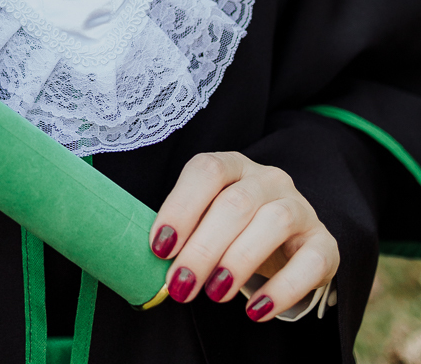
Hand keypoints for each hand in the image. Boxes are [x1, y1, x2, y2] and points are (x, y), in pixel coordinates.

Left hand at [149, 151, 338, 320]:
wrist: (288, 241)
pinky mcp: (324, 242)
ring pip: (273, 222)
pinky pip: (310, 261)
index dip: (181, 206)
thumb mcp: (207, 220)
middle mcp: (268, 178)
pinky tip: (257, 310)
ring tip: (215, 294)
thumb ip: (185, 232)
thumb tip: (151, 265)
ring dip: (238, 261)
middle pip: (236, 203)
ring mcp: (300, 206)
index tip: (160, 247)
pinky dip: (284, 288)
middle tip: (181, 284)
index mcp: (232, 165)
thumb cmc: (233, 229)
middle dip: (204, 247)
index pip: (206, 171)